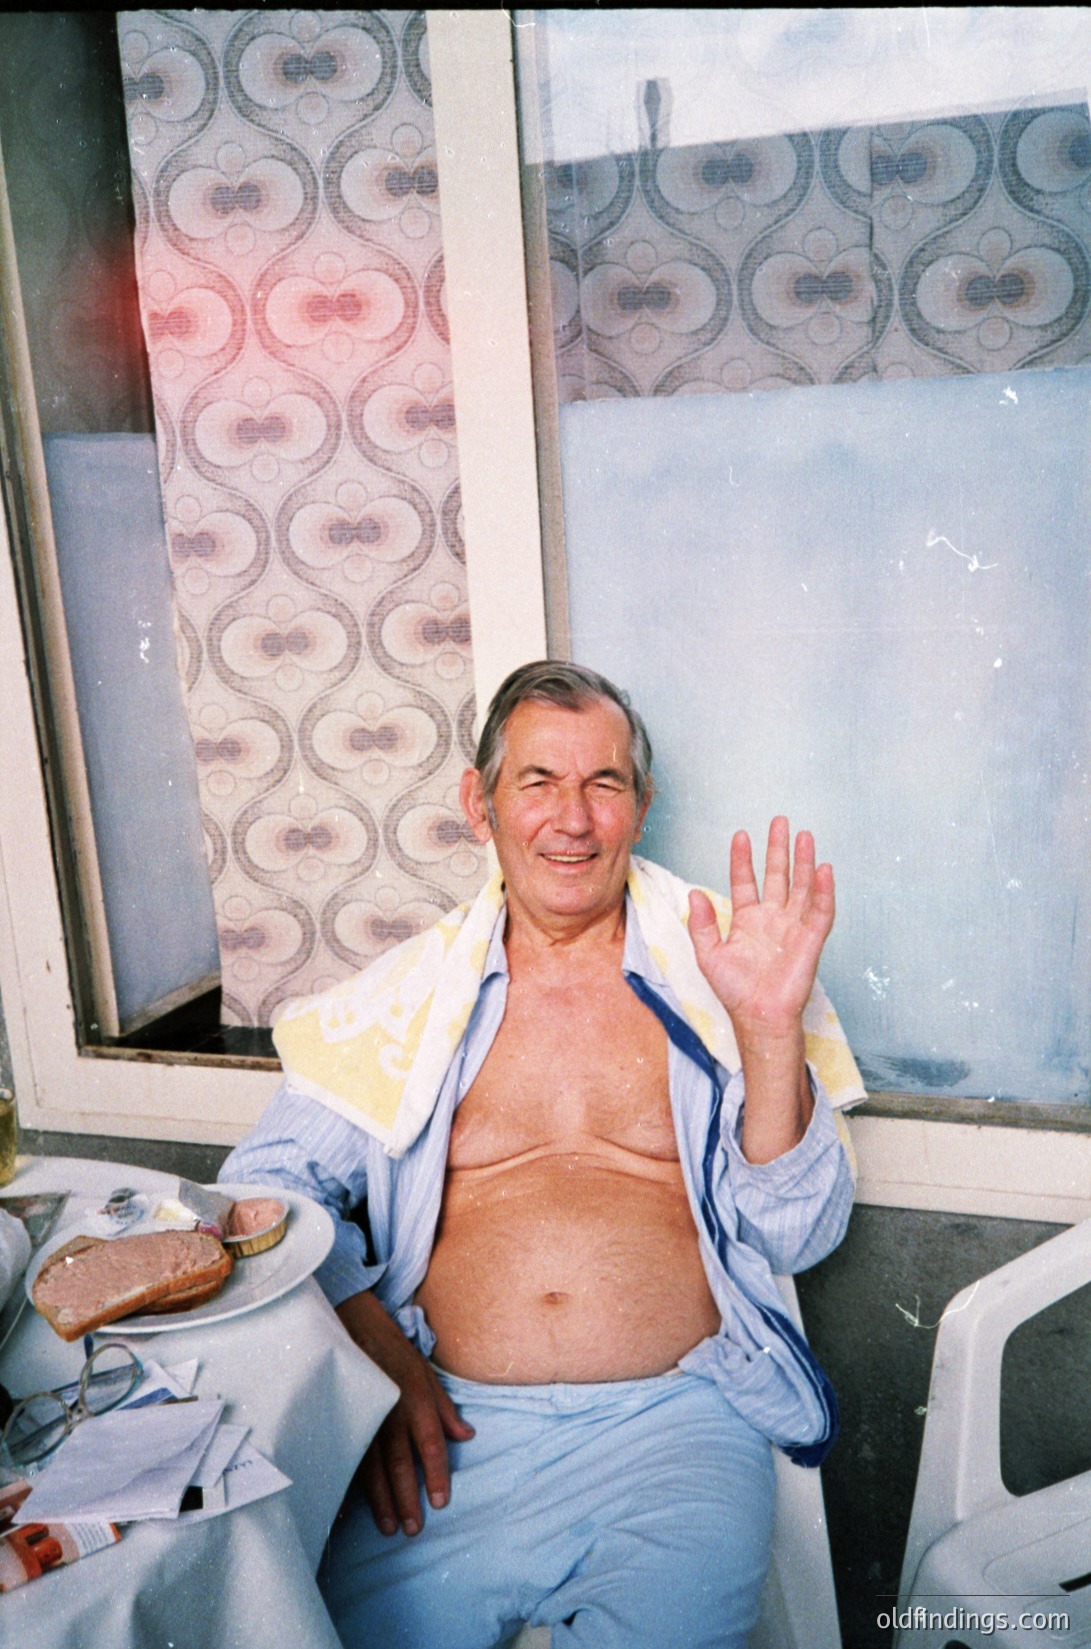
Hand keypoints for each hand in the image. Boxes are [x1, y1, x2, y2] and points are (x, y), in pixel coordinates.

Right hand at [336, 1291, 473, 1536]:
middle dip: (407, 1499)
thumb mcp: (427, 1375)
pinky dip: (347, 1487)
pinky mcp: (344, 1420)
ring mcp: (365, 1419)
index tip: (439, 1502)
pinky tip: (348, 1512)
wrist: (355, 1327)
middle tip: (413, 1529)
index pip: (431, 1445)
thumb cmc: (396, 1353)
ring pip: (373, 1469)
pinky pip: (347, 1459)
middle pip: (401, 1464)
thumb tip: (467, 1436)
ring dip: (381, 1501)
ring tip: (388, 1527)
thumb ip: (445, 1409)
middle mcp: (392, 1414)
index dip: (436, 1475)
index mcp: (417, 1402)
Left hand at [688, 817, 833, 1039]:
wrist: (759, 1017)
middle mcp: (772, 919)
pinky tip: (822, 869)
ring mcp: (793, 927)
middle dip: (778, 849)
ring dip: (803, 862)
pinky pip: (820, 911)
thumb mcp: (709, 955)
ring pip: (801, 887)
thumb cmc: (735, 991)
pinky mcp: (811, 940)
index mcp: (747, 921)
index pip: (745, 881)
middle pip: (777, 875)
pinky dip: (823, 891)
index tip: (740, 836)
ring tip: (804, 835)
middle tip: (780, 821)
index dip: (743, 859)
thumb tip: (694, 894)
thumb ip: (701, 924)